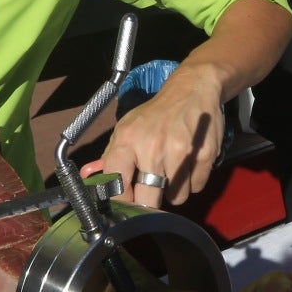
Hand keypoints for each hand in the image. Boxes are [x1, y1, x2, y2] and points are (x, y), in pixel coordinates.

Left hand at [101, 63, 227, 208]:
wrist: (192, 88)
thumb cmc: (156, 113)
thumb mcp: (127, 128)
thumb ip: (109, 157)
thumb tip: (88, 177)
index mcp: (127, 140)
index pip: (117, 186)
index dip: (122, 201)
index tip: (128, 203)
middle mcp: (152, 147)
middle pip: (149, 200)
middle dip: (151, 202)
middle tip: (153, 192)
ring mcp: (180, 151)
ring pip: (177, 198)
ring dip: (175, 191)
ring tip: (174, 171)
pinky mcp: (204, 154)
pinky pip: (197, 187)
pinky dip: (194, 181)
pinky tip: (189, 163)